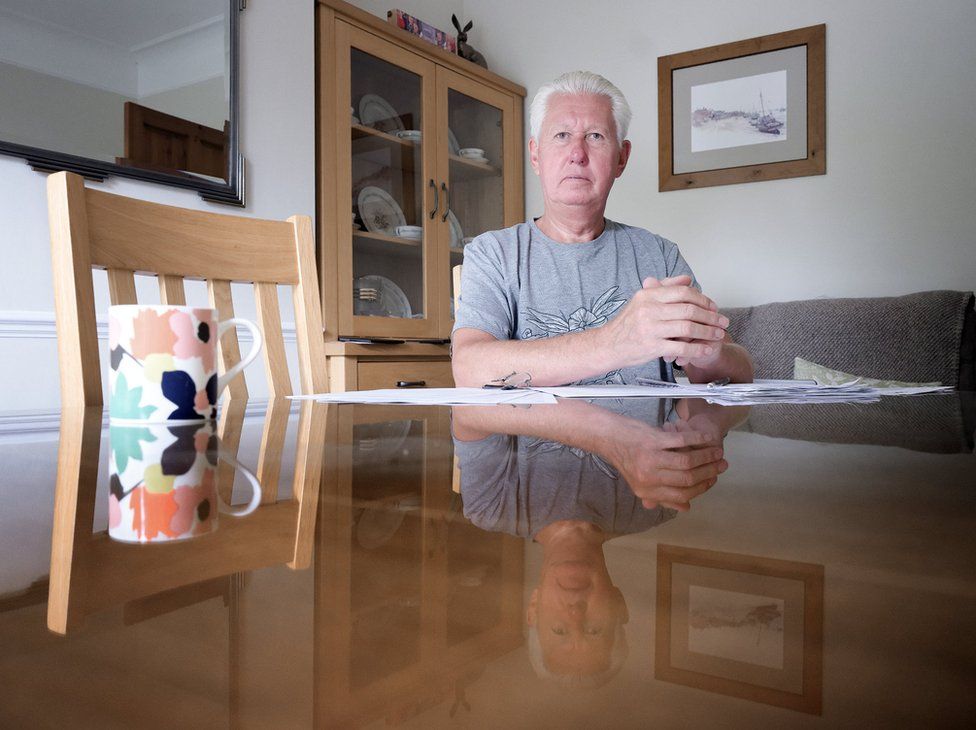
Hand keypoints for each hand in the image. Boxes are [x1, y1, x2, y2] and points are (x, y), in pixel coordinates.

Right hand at [601, 275, 728, 369]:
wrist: (607, 346)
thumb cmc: (626, 325)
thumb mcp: (642, 301)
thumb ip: (665, 288)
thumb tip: (687, 280)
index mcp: (648, 295)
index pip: (683, 292)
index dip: (703, 299)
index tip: (713, 306)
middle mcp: (649, 310)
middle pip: (689, 310)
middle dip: (710, 316)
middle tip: (722, 321)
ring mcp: (650, 328)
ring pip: (688, 328)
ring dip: (708, 332)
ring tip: (718, 335)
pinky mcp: (652, 346)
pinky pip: (681, 347)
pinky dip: (697, 349)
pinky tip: (706, 349)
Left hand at [607, 418, 727, 511]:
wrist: (609, 436)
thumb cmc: (627, 458)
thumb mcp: (639, 483)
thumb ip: (661, 497)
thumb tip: (685, 509)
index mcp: (646, 491)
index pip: (680, 495)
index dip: (700, 489)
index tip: (712, 481)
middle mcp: (648, 478)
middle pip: (687, 479)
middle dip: (708, 473)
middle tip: (721, 466)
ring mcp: (651, 458)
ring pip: (687, 462)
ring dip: (706, 457)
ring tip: (718, 453)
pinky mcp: (653, 440)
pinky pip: (682, 441)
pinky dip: (698, 440)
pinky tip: (708, 440)